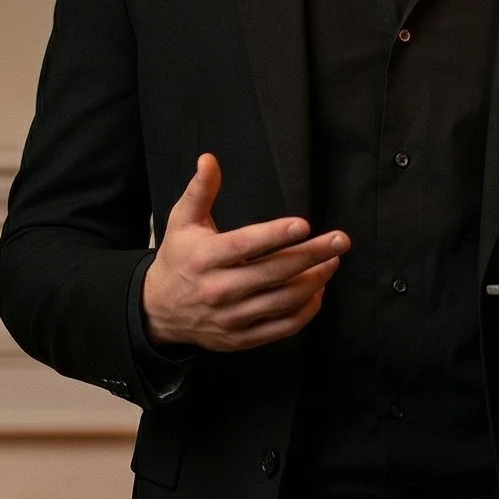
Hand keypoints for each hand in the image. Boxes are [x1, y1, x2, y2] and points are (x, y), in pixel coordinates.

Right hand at [142, 154, 348, 351]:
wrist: (159, 310)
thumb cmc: (178, 258)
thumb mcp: (182, 221)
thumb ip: (200, 191)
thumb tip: (209, 159)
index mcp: (204, 258)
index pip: (245, 245)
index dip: (276, 235)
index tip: (304, 224)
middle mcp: (218, 290)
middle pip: (273, 273)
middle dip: (311, 256)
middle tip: (340, 241)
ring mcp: (231, 318)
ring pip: (282, 301)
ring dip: (314, 282)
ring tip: (332, 262)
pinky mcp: (240, 338)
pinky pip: (282, 328)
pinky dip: (306, 311)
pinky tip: (318, 292)